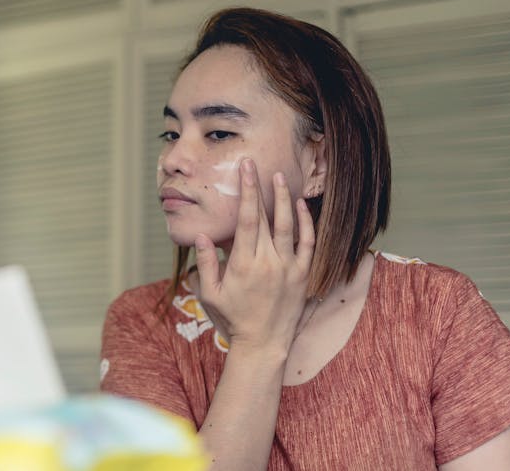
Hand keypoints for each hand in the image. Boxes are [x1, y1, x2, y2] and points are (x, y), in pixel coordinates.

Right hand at [194, 158, 314, 352]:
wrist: (263, 344)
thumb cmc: (233, 318)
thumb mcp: (210, 293)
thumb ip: (207, 263)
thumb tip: (202, 235)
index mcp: (243, 263)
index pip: (246, 219)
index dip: (246, 191)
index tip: (245, 170)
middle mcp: (267, 262)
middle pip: (265, 217)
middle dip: (260, 188)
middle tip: (256, 165)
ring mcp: (288, 267)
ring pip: (288, 225)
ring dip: (284, 199)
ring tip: (280, 177)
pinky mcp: (302, 275)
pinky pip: (307, 243)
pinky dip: (306, 223)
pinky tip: (300, 206)